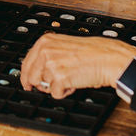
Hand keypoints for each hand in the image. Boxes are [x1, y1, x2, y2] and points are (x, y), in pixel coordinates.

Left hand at [19, 33, 135, 98]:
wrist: (109, 58)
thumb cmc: (92, 52)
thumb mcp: (64, 45)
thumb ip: (49, 54)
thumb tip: (36, 71)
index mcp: (45, 42)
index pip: (27, 62)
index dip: (26, 76)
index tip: (26, 83)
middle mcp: (45, 51)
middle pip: (31, 77)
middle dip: (42, 84)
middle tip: (56, 82)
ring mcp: (51, 64)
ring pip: (44, 86)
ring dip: (58, 86)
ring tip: (72, 76)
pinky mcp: (59, 78)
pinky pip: (55, 94)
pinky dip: (65, 92)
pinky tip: (75, 82)